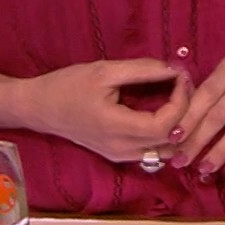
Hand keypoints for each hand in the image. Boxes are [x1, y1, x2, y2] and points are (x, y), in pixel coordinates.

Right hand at [22, 59, 189, 164]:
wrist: (39, 107)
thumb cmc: (68, 85)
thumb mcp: (105, 71)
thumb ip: (142, 70)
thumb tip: (175, 68)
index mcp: (117, 128)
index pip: (166, 125)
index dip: (181, 101)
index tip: (180, 76)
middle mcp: (122, 149)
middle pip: (170, 141)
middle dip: (185, 111)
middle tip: (184, 84)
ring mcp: (120, 156)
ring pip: (165, 151)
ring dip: (178, 126)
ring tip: (178, 97)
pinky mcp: (119, 156)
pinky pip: (153, 151)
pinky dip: (166, 134)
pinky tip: (166, 112)